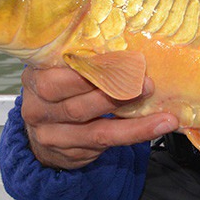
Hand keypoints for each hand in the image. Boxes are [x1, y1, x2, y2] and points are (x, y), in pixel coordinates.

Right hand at [19, 66, 177, 170]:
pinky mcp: (70, 154)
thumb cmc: (60, 90)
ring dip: (134, 125)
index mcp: (35, 79)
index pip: (60, 77)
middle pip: (79, 105)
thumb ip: (80, 61)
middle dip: (117, 95)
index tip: (124, 62)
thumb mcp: (59, 70)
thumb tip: (125, 45)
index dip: (93, 72)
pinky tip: (155, 128)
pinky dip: (133, 135)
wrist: (44, 134)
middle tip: (147, 84)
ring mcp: (52, 137)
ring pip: (97, 131)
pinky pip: (106, 146)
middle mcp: (38, 110)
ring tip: (164, 118)